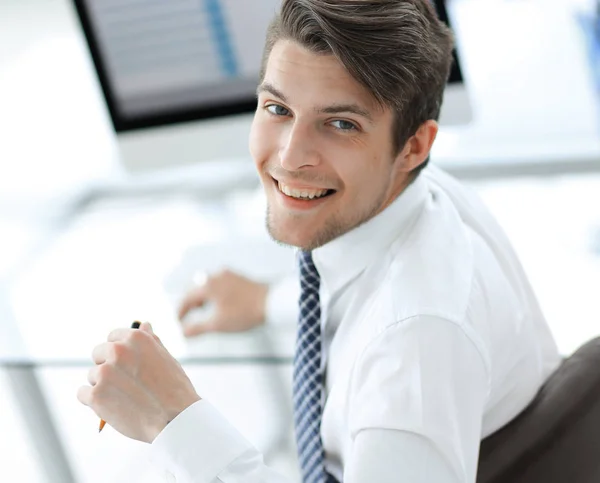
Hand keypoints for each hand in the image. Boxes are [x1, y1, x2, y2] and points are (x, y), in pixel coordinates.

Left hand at [77, 322, 200, 442]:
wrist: (175, 420)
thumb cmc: (174, 389)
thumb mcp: (166, 358)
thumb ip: (151, 341)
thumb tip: (144, 324)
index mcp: (136, 338)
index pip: (113, 337)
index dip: (118, 352)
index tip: (125, 366)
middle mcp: (118, 350)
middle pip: (98, 353)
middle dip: (107, 367)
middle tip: (124, 384)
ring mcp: (105, 372)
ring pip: (92, 375)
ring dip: (102, 386)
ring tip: (124, 399)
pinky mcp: (95, 395)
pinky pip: (82, 394)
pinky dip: (93, 402)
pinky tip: (111, 407)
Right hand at [178, 269, 268, 336]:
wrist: (271, 302)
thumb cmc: (245, 313)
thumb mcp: (218, 324)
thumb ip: (197, 328)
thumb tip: (183, 332)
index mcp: (208, 285)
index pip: (187, 297)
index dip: (181, 311)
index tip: (178, 321)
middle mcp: (216, 275)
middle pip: (196, 289)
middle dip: (191, 303)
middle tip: (188, 316)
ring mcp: (228, 274)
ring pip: (208, 284)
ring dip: (203, 297)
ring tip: (203, 310)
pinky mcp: (238, 277)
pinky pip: (219, 283)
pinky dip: (214, 292)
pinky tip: (219, 303)